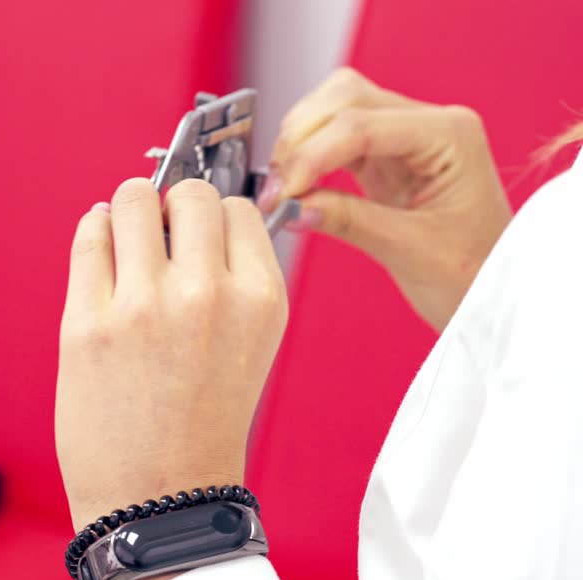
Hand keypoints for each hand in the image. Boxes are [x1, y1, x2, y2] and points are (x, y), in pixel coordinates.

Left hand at [56, 178, 287, 579]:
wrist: (158, 501)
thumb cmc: (201, 430)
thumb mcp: (251, 350)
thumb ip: (235, 284)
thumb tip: (197, 222)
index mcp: (260, 301)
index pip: (239, 210)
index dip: (213, 218)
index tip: (194, 231)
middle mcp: (207, 294)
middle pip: (190, 195)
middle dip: (172, 204)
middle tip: (159, 230)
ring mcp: (144, 305)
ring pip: (134, 200)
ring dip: (129, 207)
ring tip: (127, 232)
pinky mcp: (88, 322)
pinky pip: (88, 236)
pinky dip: (94, 228)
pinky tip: (99, 244)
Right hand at [261, 67, 511, 331]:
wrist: (494, 292)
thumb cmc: (472, 274)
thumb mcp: (410, 251)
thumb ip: (348, 221)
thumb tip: (290, 205)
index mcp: (450, 135)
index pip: (361, 125)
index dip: (310, 156)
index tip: (278, 194)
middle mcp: (429, 124)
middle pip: (344, 98)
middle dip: (299, 140)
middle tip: (275, 191)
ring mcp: (406, 136)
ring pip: (334, 108)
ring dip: (298, 143)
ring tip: (281, 190)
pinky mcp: (385, 156)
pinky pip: (334, 138)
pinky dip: (306, 157)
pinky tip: (294, 186)